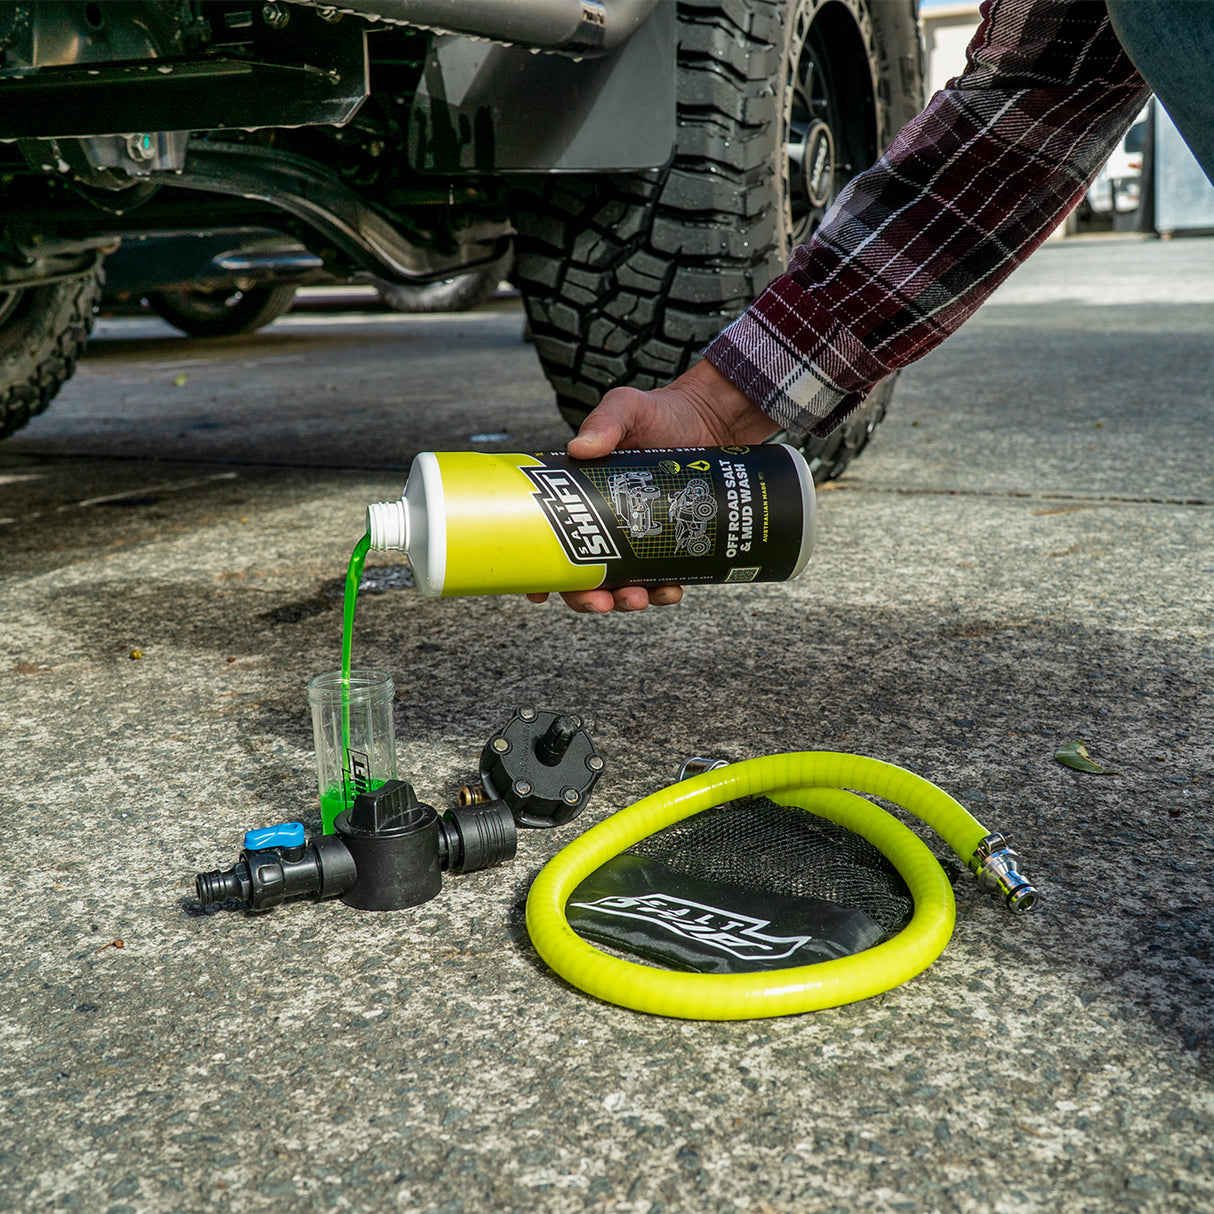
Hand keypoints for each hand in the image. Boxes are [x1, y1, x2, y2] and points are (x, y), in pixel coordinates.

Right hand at [528, 359, 777, 612]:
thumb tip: (582, 448)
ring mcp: (638, 539)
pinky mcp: (671, 544)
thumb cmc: (661, 413)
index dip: (540, 572)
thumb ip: (606, 422)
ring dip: (625, 601)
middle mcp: (605, 525)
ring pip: (621, 585)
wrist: (713, 420)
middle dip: (586, 597)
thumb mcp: (626, 408)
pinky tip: (672, 591)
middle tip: (600, 601)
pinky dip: (664, 591)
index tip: (538, 593)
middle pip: (583, 575)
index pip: (551, 540)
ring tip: (639, 600)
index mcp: (580, 498)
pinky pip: (662, 578)